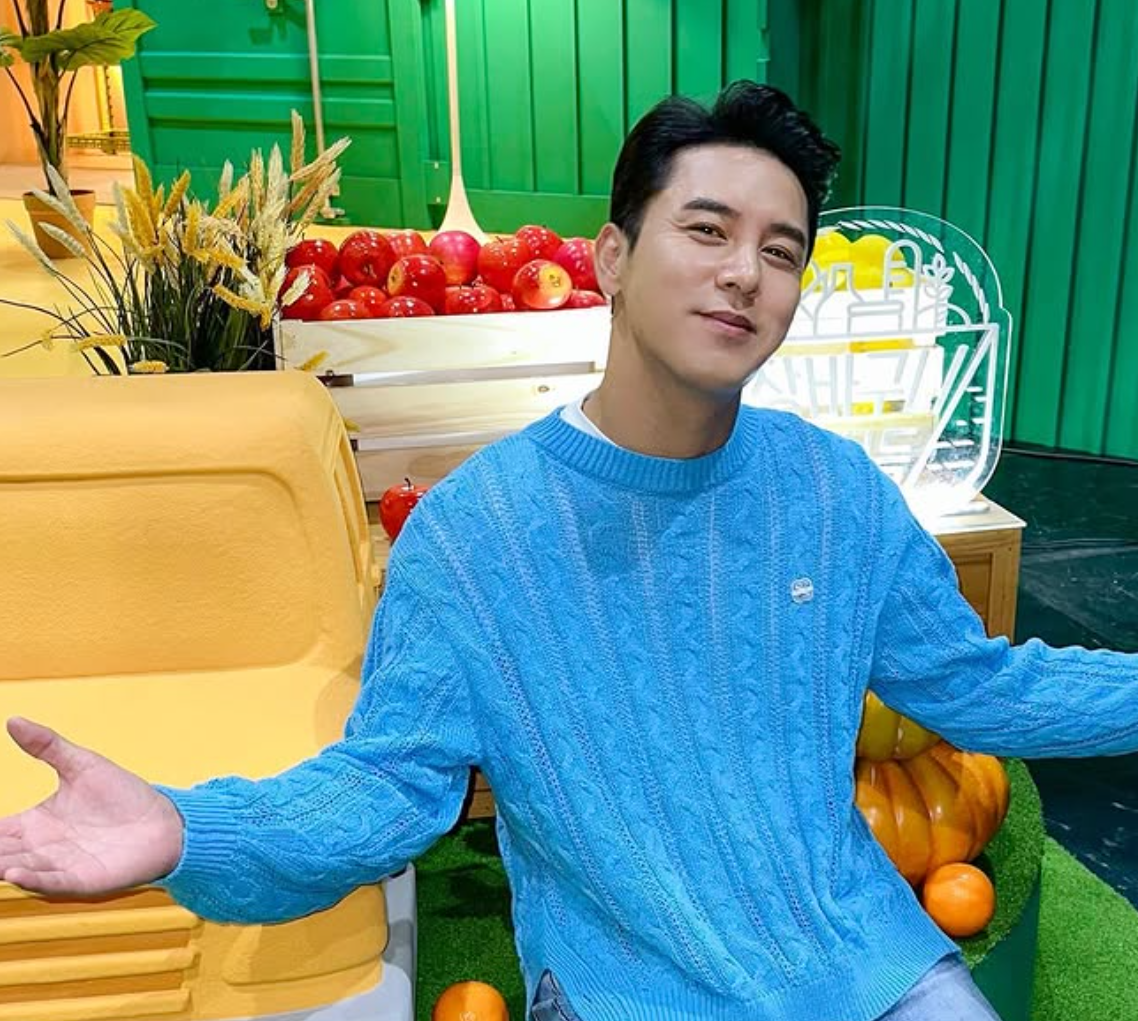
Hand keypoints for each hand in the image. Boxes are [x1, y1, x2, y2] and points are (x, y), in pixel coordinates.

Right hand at [0, 718, 183, 895]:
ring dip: (0, 865)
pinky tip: (15, 872)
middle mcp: (39, 849)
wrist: (163, 821)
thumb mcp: (81, 764)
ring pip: (17, 868)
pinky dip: (33, 879)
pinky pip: (52, 883)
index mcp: (33, 824)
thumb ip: (46, 745)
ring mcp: (59, 866)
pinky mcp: (82, 879)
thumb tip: (13, 720)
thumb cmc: (123, 796)